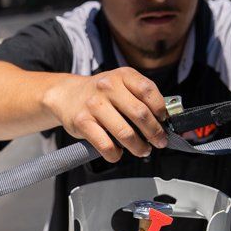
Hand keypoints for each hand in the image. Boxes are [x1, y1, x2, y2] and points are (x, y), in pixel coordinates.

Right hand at [43, 68, 167, 160]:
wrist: (66, 95)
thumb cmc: (99, 94)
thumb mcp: (120, 85)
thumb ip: (140, 98)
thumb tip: (164, 122)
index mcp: (122, 76)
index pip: (148, 91)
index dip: (160, 109)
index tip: (164, 121)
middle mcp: (108, 87)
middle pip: (140, 114)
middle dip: (155, 133)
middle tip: (160, 142)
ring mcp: (94, 105)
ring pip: (125, 133)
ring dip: (139, 147)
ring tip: (142, 150)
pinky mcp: (82, 122)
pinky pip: (106, 145)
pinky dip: (116, 154)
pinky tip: (118, 153)